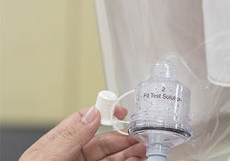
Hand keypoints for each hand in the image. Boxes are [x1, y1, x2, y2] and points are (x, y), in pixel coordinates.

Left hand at [20, 106, 145, 160]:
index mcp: (56, 146)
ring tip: (142, 149)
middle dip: (123, 136)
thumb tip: (92, 114)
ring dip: (129, 151)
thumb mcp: (48, 158)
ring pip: (112, 157)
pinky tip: (134, 160)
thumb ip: (71, 136)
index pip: (82, 122)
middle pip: (104, 141)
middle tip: (139, 135)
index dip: (103, 113)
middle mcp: (72, 158)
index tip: (120, 112)